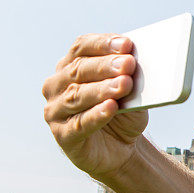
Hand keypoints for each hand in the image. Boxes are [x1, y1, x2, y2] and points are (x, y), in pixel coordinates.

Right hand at [42, 34, 148, 180]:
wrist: (123, 148)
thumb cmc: (124, 113)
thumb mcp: (131, 91)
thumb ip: (130, 76)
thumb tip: (138, 61)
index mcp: (70, 66)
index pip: (82, 47)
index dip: (103, 44)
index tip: (126, 44)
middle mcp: (57, 85)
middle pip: (79, 70)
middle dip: (105, 66)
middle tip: (128, 63)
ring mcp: (55, 111)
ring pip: (77, 96)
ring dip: (102, 89)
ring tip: (124, 84)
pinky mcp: (63, 136)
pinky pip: (80, 124)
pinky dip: (97, 114)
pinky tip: (111, 107)